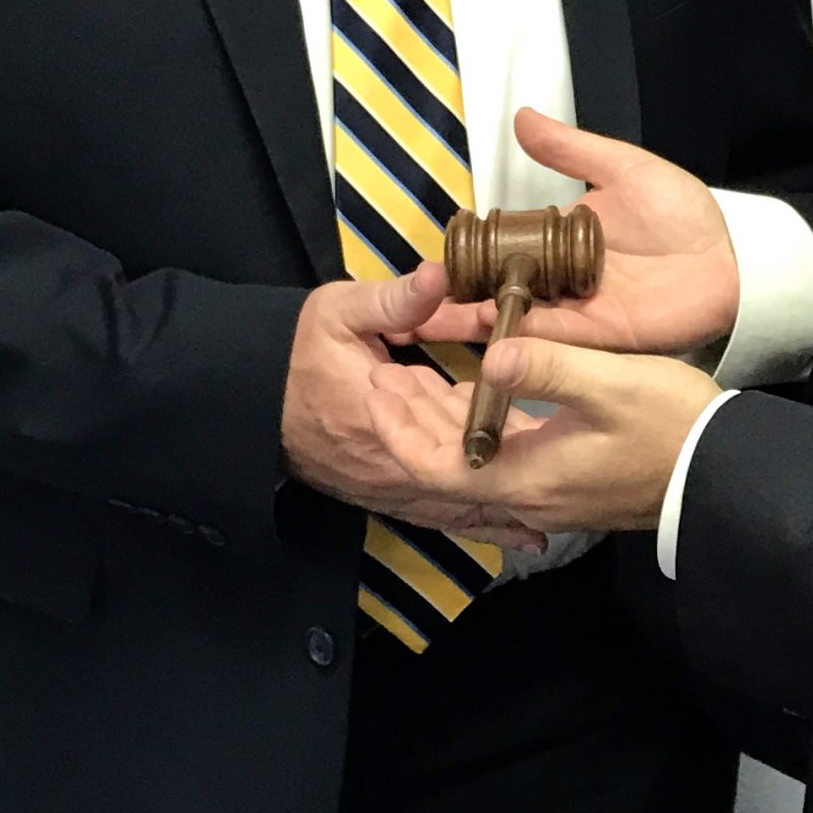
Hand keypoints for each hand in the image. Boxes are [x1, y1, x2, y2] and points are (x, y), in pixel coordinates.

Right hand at [281, 264, 540, 545]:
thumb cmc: (298, 350)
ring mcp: (383, 488)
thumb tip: (440, 276)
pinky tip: (507, 536)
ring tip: (542, 533)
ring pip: (448, 509)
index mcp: (384, 424)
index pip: (448, 443)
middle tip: (562, 502)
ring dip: (492, 519)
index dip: (494, 449)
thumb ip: (394, 300)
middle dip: (506, 492)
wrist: (250, 395)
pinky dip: (470, 525)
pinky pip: (433, 514)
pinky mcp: (380, 493)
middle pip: (457, 488)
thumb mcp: (340, 312)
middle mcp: (387, 468)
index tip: (542, 448)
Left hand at [370, 335, 721, 536]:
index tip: (373, 387)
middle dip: (410, 422)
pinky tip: (479, 400)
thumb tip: (488, 354)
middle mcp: (529, 493)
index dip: (397, 428)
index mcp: (526, 475)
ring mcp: (551, 493)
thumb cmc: (671, 425)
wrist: (722, 471)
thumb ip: (547, 367)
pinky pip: (503, 461)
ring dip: (441, 425)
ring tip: (415, 381)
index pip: (434, 465)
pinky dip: (478, 430)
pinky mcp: (570, 484)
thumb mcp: (611, 385)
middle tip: (383, 376)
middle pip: (448, 466)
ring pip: (475, 463)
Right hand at [409, 107, 740, 357]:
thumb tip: (521, 117)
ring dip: (474, 326)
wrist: (732, 255)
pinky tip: (483, 341)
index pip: (497, 253)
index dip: (462, 261)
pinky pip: (551, 344)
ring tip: (426, 326)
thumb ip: (570, 149)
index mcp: (558, 243)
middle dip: (451, 304)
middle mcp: (559, 283)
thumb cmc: (682, 212)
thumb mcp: (622, 168)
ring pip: (513, 324)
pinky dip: (519, 345)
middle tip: (404, 309)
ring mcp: (576, 315)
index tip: (424, 264)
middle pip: (495, 295)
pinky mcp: (599, 340)